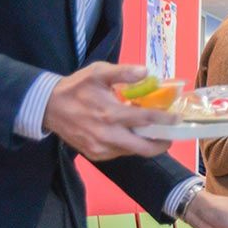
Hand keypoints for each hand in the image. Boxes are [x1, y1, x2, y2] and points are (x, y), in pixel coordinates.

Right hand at [43, 62, 176, 161]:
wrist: (49, 107)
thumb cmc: (76, 87)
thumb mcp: (98, 73)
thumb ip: (123, 72)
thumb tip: (147, 72)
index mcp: (109, 114)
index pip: (145, 119)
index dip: (164, 120)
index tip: (178, 119)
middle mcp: (107, 135)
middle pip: (143, 148)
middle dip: (161, 143)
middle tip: (170, 135)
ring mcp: (100, 148)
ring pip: (132, 151)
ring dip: (145, 143)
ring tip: (151, 132)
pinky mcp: (95, 155)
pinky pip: (119, 153)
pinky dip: (129, 145)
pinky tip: (130, 134)